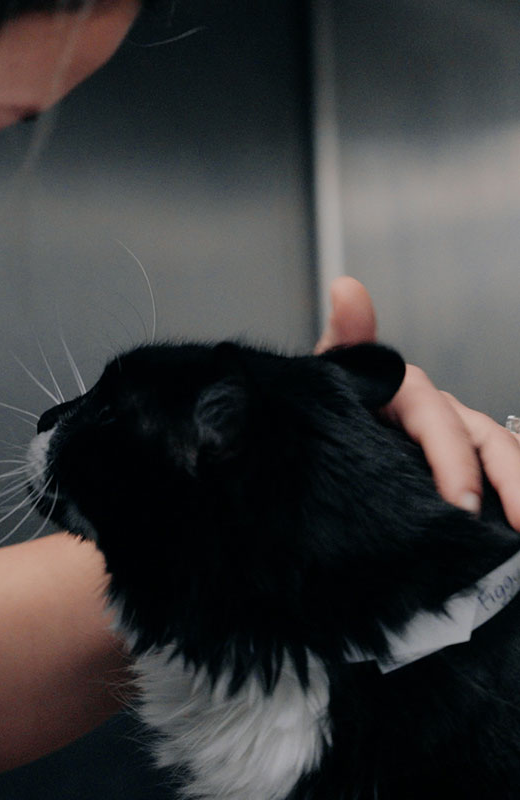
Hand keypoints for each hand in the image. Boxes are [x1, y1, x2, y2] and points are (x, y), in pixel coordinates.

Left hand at [316, 276, 519, 529]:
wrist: (322, 439)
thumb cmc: (333, 405)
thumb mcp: (331, 378)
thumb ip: (345, 340)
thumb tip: (347, 288)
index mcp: (412, 394)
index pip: (442, 423)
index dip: (454, 461)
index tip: (461, 503)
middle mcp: (443, 415)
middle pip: (490, 443)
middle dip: (513, 483)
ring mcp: (458, 441)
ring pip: (506, 458)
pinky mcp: (465, 466)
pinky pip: (503, 475)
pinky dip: (515, 495)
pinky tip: (517, 526)